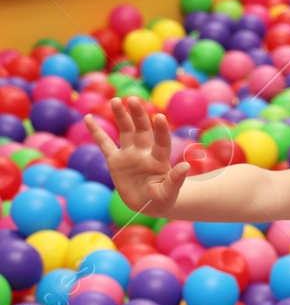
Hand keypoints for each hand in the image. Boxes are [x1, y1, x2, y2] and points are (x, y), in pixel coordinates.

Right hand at [85, 97, 190, 218]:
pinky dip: (96, 132)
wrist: (149, 204)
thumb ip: (175, 180)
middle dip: (138, 115)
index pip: (162, 142)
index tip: (159, 116)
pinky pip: (104, 144)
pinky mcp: (115, 160)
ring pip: (125, 131)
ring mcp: (129, 154)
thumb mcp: (168, 193)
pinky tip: (88, 117)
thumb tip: (186, 166)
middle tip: (133, 99)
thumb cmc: (163, 199)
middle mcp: (144, 153)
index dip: (161, 130)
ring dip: (121, 116)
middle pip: (142, 130)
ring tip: (116, 101)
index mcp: (159, 160)